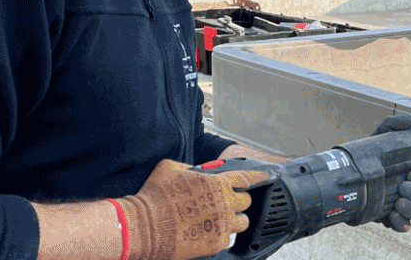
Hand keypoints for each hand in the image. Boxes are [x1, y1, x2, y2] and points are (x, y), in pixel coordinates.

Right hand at [116, 159, 268, 259]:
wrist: (142, 227)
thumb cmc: (153, 198)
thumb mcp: (170, 169)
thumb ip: (189, 167)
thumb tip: (193, 170)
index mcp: (217, 182)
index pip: (247, 176)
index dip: (259, 176)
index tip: (267, 177)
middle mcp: (224, 202)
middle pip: (246, 201)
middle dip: (238, 201)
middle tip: (225, 203)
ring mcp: (222, 224)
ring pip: (242, 222)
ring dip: (234, 220)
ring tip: (220, 220)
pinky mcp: (215, 243)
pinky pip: (228, 239)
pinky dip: (220, 237)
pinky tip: (207, 234)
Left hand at [371, 115, 410, 232]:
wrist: (347, 175)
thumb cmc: (368, 153)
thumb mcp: (380, 135)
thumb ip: (395, 123)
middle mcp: (409, 188)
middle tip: (401, 187)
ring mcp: (400, 204)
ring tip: (397, 203)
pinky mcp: (389, 217)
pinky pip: (404, 226)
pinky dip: (401, 223)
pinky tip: (391, 216)